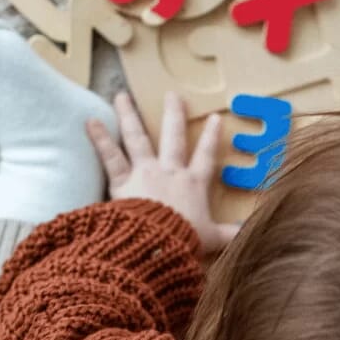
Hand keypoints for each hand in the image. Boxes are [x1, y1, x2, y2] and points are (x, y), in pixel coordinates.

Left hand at [87, 91, 240, 252]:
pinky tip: (90, 121)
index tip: (215, 118)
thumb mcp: (213, 239)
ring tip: (121, 96)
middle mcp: (170, 172)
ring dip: (129, 116)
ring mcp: (144, 173)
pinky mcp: (122, 181)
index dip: (211, 138)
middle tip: (172, 95)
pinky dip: (100, 139)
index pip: (206, 157)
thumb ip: (231, 234)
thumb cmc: (185, 240)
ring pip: (137, 138)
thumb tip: (249, 233)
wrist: (158, 244)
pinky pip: (110, 157)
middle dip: (174, 115)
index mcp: (193, 185)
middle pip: (173, 138)